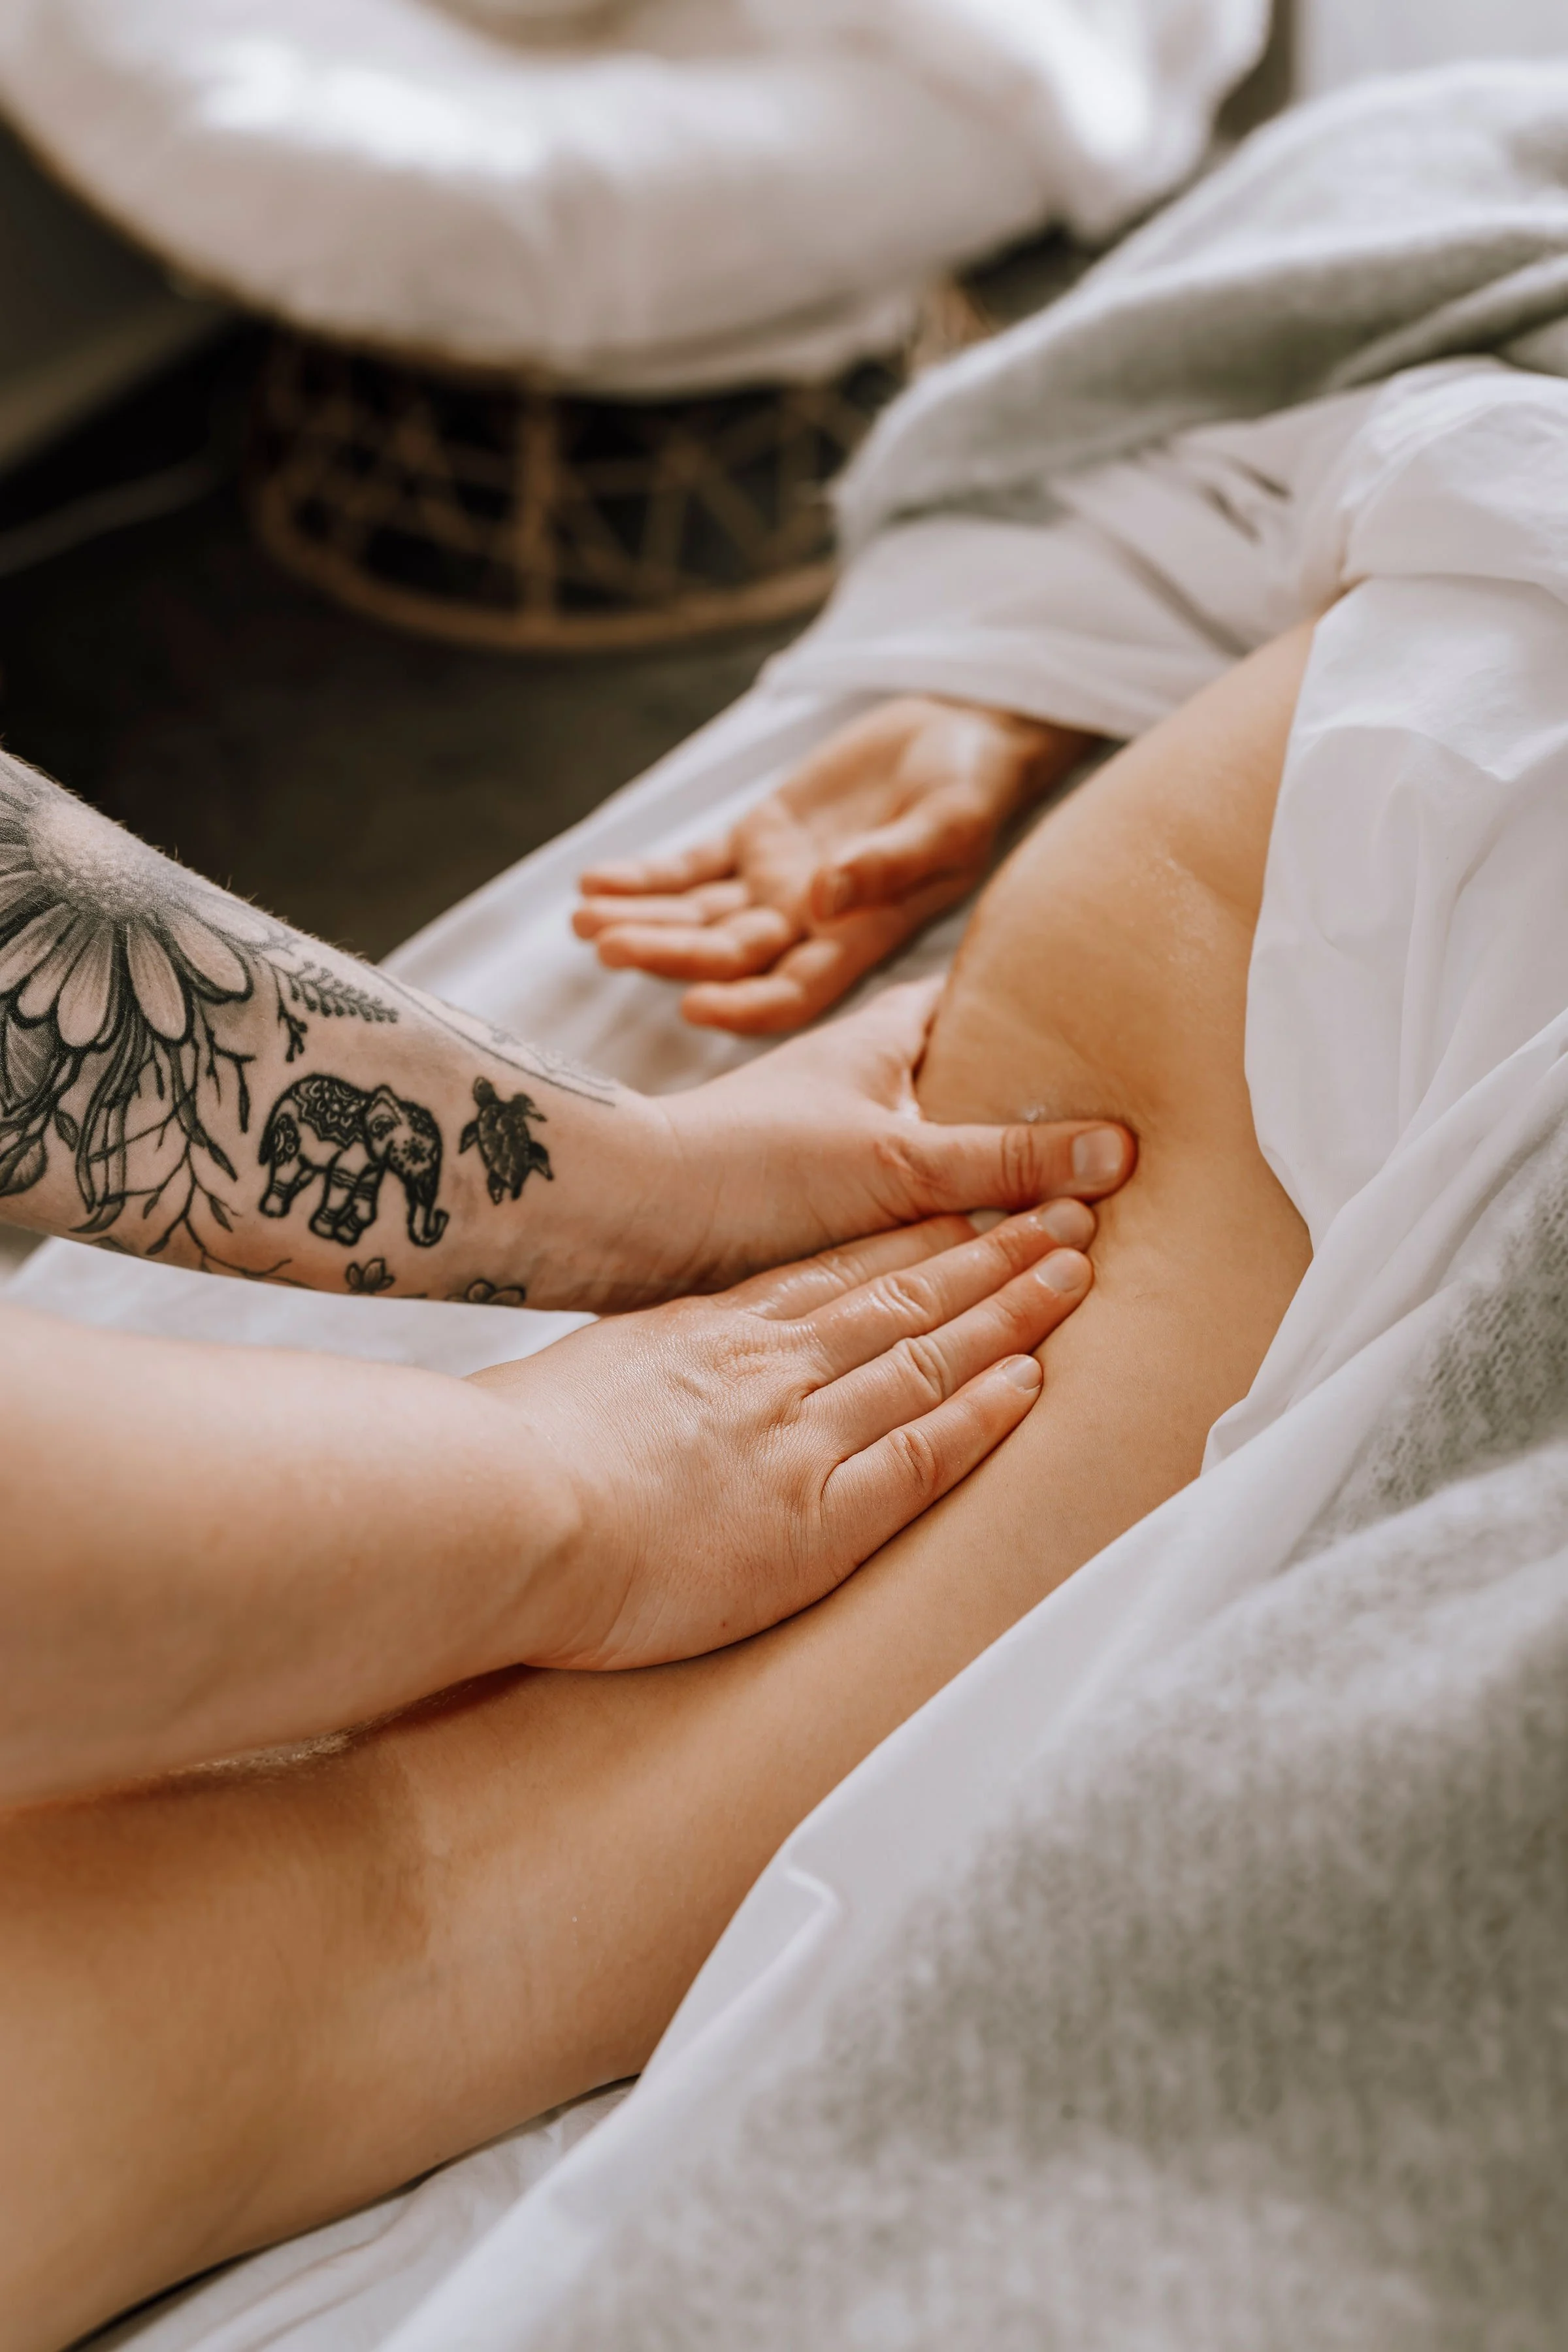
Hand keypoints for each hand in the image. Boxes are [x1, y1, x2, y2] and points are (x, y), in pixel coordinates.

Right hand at [471, 1201, 1096, 1669]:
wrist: (500, 1507)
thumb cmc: (514, 1453)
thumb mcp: (588, 1378)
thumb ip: (644, 1369)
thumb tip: (652, 1378)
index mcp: (711, 1331)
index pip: (837, 1271)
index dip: (914, 1239)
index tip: (970, 1209)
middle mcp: (769, 1367)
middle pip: (902, 1294)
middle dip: (990, 1254)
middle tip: (1061, 1216)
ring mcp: (798, 1434)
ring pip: (928, 1354)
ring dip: (1009, 1312)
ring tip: (1073, 1274)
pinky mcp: (816, 1517)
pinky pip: (921, 1452)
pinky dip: (981, 1411)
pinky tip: (1031, 1379)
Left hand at [573, 696, 1092, 1032]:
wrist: (961, 733)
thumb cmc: (971, 784)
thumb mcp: (949, 820)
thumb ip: (889, 863)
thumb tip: (822, 898)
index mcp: (861, 935)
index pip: (795, 991)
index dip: (746, 1008)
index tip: (693, 1006)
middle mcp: (810, 922)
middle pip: (726, 955)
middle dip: (666, 953)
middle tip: (607, 945)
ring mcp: (776, 883)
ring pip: (697, 916)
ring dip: (640, 920)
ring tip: (581, 919)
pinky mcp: (756, 838)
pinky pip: (689, 868)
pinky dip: (644, 876)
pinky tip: (594, 881)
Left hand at [631, 978, 1131, 1303]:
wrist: (636, 1223)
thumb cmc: (753, 1164)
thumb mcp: (898, 1159)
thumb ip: (1007, 1160)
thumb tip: (1120, 1152)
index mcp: (884, 1038)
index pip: (976, 996)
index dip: (1038, 998)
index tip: (1108, 1012)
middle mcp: (864, 1083)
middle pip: (971, 1078)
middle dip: (1033, 1098)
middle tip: (1126, 1119)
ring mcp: (840, 1146)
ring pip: (941, 1149)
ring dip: (994, 1173)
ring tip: (1085, 1200)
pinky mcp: (817, 1207)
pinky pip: (908, 1209)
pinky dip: (950, 1225)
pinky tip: (992, 1259)